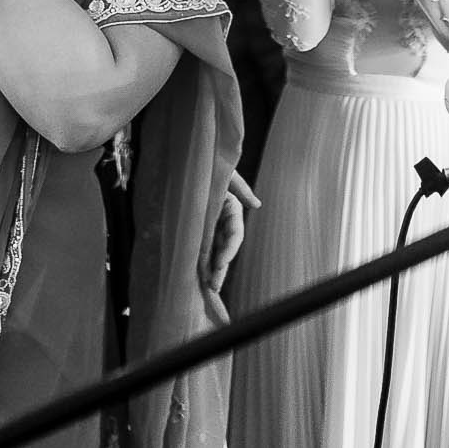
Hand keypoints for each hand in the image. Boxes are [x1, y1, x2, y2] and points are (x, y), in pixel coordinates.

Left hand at [202, 171, 260, 294]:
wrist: (192, 161)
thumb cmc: (209, 164)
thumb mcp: (226, 173)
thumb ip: (240, 187)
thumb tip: (257, 205)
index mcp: (231, 208)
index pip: (234, 234)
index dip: (229, 249)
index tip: (221, 263)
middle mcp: (222, 219)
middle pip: (224, 247)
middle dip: (220, 267)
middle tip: (213, 286)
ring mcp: (211, 225)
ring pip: (213, 250)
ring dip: (212, 269)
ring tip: (208, 287)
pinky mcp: (198, 228)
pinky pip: (201, 247)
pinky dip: (202, 260)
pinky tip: (199, 275)